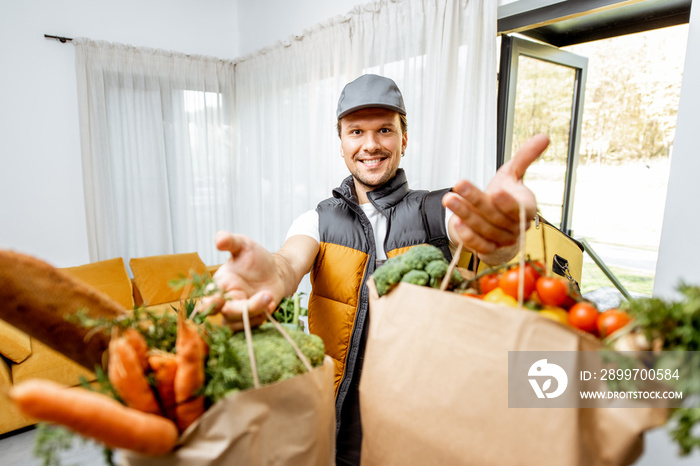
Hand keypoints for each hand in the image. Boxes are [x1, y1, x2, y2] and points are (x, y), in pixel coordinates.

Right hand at [199, 231, 283, 330]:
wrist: (275, 271)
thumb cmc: (256, 259)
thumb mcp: (244, 245)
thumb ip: (231, 241)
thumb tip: (219, 239)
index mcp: (218, 287)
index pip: (206, 302)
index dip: (210, 305)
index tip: (219, 300)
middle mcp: (225, 303)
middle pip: (226, 316)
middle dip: (246, 309)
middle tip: (266, 296)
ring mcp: (239, 314)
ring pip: (239, 325)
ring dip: (256, 314)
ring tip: (270, 298)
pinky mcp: (252, 319)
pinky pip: (252, 327)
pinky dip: (263, 318)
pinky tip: (272, 306)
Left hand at [443, 134, 548, 257]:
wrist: (496, 219)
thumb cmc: (506, 194)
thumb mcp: (513, 173)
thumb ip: (525, 157)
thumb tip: (543, 137)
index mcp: (526, 208)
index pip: (520, 209)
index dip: (508, 202)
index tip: (496, 191)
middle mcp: (515, 226)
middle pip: (495, 216)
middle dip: (475, 200)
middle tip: (459, 184)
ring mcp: (502, 239)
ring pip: (484, 229)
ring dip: (465, 214)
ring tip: (449, 199)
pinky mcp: (490, 249)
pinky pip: (479, 245)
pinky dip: (468, 236)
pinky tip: (456, 222)